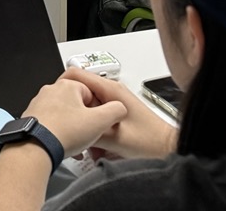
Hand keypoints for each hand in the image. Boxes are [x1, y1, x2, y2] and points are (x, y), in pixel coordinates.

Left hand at [18, 72, 126, 156]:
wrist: (36, 147)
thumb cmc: (64, 132)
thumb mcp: (100, 121)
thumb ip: (115, 110)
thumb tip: (120, 108)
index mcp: (67, 86)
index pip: (91, 93)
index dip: (98, 110)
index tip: (99, 122)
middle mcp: (51, 91)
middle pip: (77, 104)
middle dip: (85, 120)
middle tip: (89, 134)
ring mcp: (39, 103)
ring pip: (64, 115)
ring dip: (73, 129)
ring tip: (77, 143)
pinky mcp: (33, 117)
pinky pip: (52, 124)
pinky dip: (60, 134)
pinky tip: (65, 146)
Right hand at [60, 67, 177, 160]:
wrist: (169, 150)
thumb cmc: (150, 141)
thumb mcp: (112, 137)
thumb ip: (87, 128)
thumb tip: (68, 125)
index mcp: (110, 90)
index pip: (76, 75)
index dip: (62, 86)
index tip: (55, 102)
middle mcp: (112, 92)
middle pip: (80, 94)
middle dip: (74, 112)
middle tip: (71, 128)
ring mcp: (115, 103)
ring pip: (87, 108)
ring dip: (84, 125)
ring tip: (87, 144)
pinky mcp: (117, 114)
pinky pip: (97, 117)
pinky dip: (93, 130)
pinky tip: (97, 148)